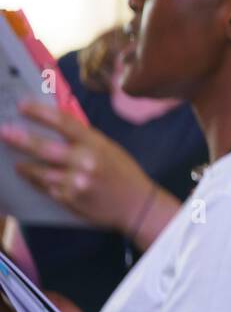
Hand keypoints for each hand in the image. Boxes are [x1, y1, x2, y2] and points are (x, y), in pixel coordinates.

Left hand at [1, 101, 156, 231]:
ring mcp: (76, 182)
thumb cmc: (124, 173)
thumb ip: (84, 139)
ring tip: (16, 162)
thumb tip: (55, 127)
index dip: (41, 113)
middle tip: (4, 132)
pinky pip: (46, 188)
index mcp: (97, 145)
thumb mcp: (109, 149)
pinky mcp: (70, 199)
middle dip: (21, 139)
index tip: (22, 105)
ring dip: (25, 166)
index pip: (64, 123)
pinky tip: (32, 178)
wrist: (137, 205)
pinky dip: (37, 182)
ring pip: (40, 172)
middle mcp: (85, 162)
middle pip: (45, 148)